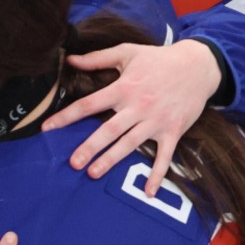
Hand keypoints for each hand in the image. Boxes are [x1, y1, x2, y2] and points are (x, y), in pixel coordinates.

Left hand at [39, 40, 221, 193]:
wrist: (198, 66)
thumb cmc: (160, 59)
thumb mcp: (128, 52)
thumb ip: (98, 58)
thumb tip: (69, 59)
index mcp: (124, 87)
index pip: (90, 103)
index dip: (67, 116)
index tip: (47, 128)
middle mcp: (138, 106)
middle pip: (109, 129)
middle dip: (90, 147)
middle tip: (73, 163)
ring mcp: (156, 120)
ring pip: (130, 143)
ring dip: (112, 159)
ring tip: (94, 173)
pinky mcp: (172, 131)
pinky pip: (164, 156)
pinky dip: (157, 174)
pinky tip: (149, 192)